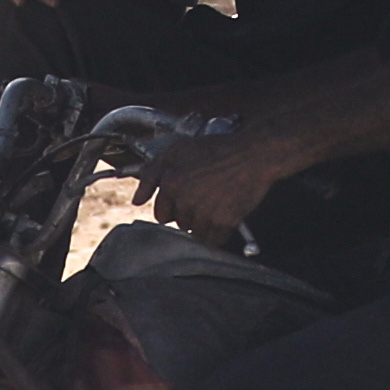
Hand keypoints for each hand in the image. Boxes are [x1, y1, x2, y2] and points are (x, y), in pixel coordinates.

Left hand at [137, 126, 288, 239]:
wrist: (252, 154)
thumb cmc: (217, 150)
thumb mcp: (177, 150)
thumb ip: (151, 173)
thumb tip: (136, 200)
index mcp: (171, 183)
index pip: (161, 212)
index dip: (173, 207)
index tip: (186, 200)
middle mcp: (184, 200)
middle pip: (179, 223)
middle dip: (189, 214)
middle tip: (205, 197)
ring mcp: (204, 212)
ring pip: (195, 232)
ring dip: (204, 224)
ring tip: (216, 204)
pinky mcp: (223, 222)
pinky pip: (214, 240)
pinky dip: (219, 233)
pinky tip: (225, 215)